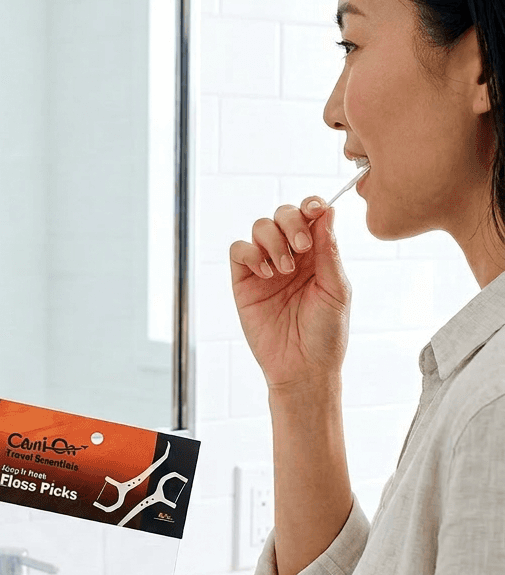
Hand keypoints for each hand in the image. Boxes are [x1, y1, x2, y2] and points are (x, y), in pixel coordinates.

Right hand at [229, 196, 351, 389]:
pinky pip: (239, 251)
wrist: (302, 369)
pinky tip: (266, 273)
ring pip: (260, 227)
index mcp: (318, 255)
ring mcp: (266, 268)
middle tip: (301, 247)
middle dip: (291, 222)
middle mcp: (292, 256)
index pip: (311, 216)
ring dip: (273, 241)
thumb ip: (329, 250)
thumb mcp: (336, 289)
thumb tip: (327, 211)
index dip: (311, 205)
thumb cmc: (326, 334)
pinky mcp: (244, 282)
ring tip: (284, 270)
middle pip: (283, 214)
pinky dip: (251, 254)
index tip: (315, 209)